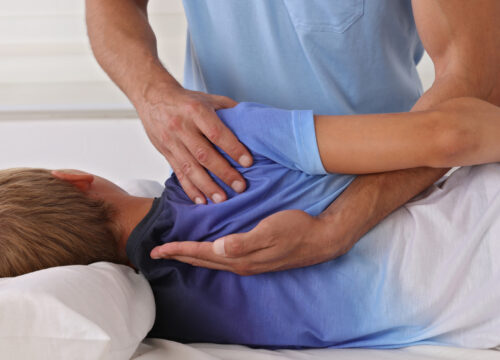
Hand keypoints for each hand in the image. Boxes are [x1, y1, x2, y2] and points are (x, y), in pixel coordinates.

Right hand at [137, 82, 252, 203]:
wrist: (153, 97)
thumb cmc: (187, 100)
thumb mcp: (209, 98)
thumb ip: (230, 110)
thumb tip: (254, 124)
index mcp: (196, 111)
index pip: (216, 133)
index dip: (232, 148)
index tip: (247, 162)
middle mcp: (182, 127)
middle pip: (204, 154)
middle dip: (223, 173)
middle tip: (240, 186)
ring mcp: (172, 142)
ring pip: (190, 168)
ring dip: (207, 186)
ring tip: (222, 199)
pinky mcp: (166, 153)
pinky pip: (178, 174)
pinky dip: (190, 189)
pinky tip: (201, 200)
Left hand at [150, 210, 353, 275]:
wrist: (321, 238)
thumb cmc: (296, 229)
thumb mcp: (270, 231)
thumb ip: (244, 242)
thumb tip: (218, 248)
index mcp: (241, 257)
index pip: (202, 254)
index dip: (179, 250)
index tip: (158, 249)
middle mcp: (241, 263)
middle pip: (203, 260)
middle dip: (179, 255)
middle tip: (157, 252)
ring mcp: (249, 262)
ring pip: (212, 261)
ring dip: (192, 256)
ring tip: (177, 251)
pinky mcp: (256, 258)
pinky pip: (223, 259)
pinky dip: (209, 254)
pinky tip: (208, 250)